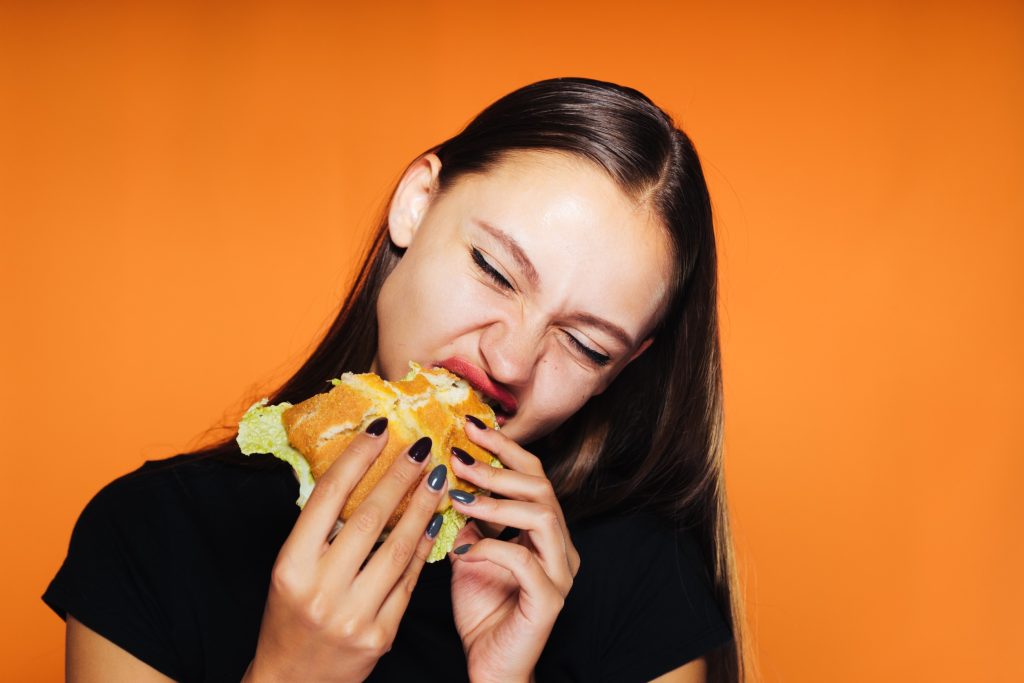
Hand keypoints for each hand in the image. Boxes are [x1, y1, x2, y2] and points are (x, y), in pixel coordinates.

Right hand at [244, 420, 447, 682]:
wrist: (292, 682)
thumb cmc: (290, 616)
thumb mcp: (290, 570)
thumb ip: (319, 530)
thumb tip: (358, 473)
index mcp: (291, 567)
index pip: (328, 498)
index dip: (357, 458)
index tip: (379, 429)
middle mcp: (321, 590)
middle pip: (369, 519)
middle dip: (399, 476)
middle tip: (421, 445)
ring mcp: (354, 615)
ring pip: (397, 548)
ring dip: (421, 507)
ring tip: (436, 477)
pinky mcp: (382, 636)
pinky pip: (409, 582)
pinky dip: (423, 548)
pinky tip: (433, 521)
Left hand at [446, 420, 580, 682]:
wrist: (491, 668)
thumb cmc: (482, 612)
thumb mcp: (467, 554)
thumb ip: (465, 521)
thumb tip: (445, 479)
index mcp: (546, 532)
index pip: (533, 475)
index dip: (504, 449)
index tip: (470, 426)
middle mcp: (560, 547)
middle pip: (541, 487)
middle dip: (498, 466)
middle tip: (460, 456)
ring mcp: (560, 573)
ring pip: (541, 515)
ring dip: (495, 500)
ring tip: (458, 496)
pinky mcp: (549, 599)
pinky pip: (525, 559)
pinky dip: (491, 546)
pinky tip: (463, 549)